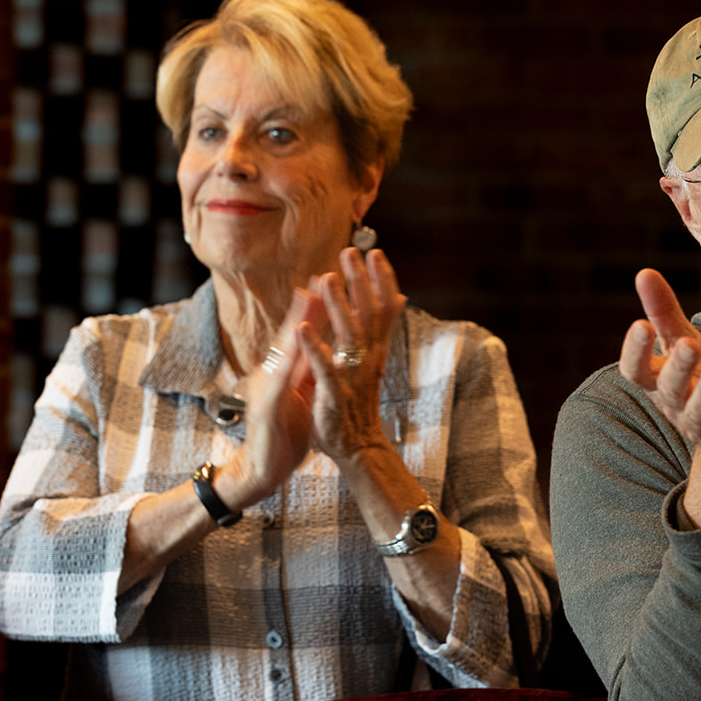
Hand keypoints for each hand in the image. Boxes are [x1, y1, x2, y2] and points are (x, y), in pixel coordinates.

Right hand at [230, 290, 323, 505]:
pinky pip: (278, 382)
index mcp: (286, 371)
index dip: (318, 308)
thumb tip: (323, 345)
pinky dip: (286, 363)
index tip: (333, 280)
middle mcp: (274, 373)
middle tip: (325, 275)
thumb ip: (309, 369)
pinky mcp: (266, 407)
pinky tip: (296, 349)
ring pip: (284, 350)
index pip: (303, 335)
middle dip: (309, 304)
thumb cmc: (283, 432)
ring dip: (296, 323)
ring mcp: (267, 387)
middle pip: (293, 333)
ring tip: (310, 298)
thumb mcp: (301, 394)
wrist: (262, 469)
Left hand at [296, 248, 406, 460]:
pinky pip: (324, 369)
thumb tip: (398, 297)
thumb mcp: (373, 359)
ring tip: (327, 278)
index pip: (384, 309)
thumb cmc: (359, 402)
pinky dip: (314, 347)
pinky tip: (301, 328)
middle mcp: (369, 360)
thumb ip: (380, 327)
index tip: (374, 252)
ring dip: (339, 306)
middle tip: (350, 252)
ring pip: (350, 336)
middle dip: (360, 282)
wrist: (357, 448)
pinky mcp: (333, 396)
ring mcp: (352, 377)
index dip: (382, 280)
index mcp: (375, 350)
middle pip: (370, 314)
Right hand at [620, 270, 700, 525]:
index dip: (635, 351)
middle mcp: (675, 405)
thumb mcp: (685, 344)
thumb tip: (643, 272)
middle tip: (688, 344)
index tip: (641, 324)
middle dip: (678, 368)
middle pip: (669, 390)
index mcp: (658, 382)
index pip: (635, 371)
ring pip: (697, 412)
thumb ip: (664, 313)